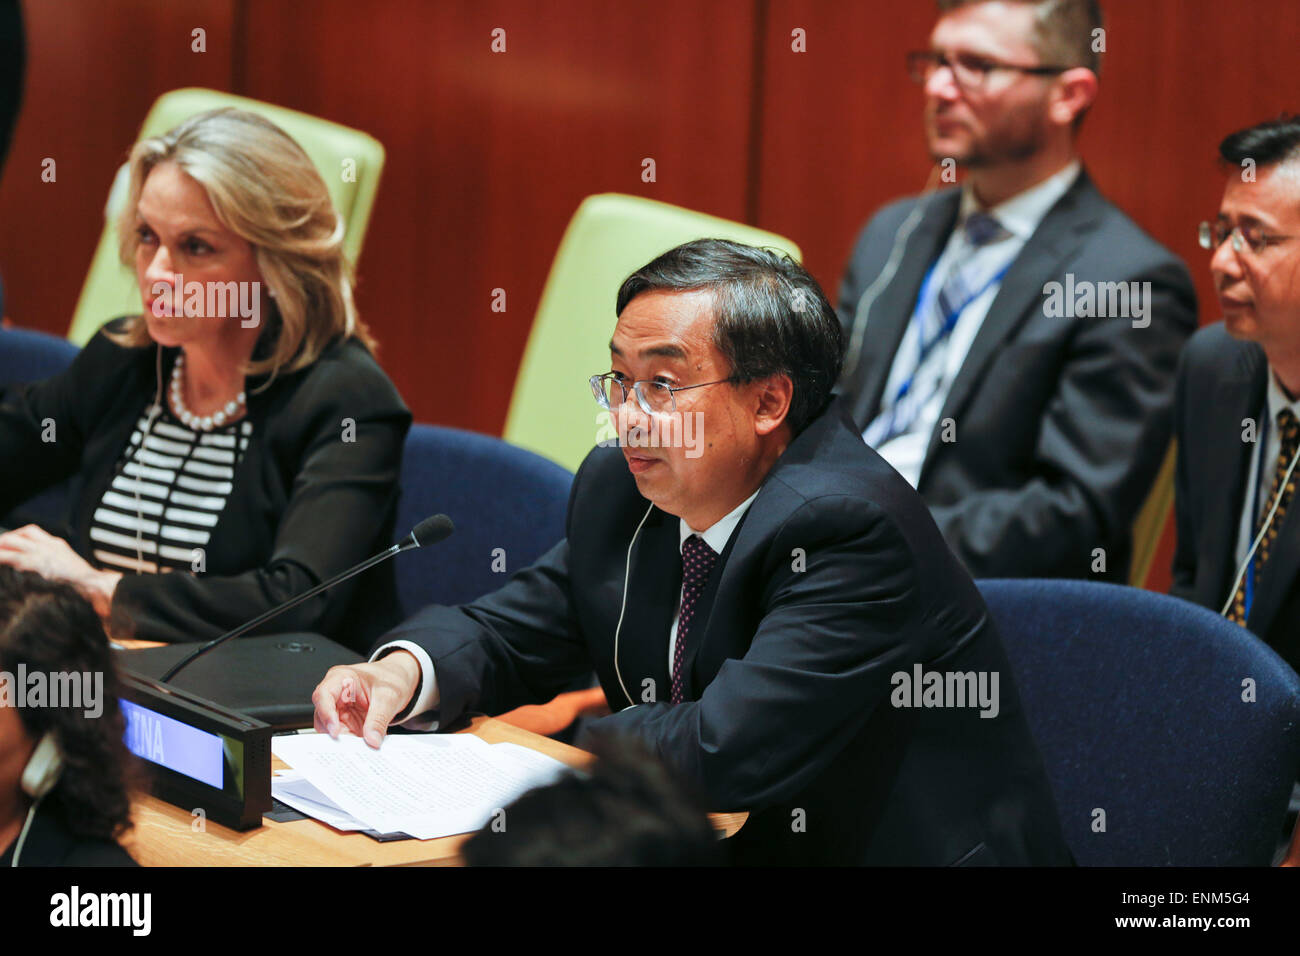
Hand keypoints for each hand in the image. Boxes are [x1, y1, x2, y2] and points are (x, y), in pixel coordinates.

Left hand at [0, 524, 120, 618]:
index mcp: (57, 544)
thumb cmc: (84, 582)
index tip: (10, 543)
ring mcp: (41, 552)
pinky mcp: (35, 563)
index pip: (32, 531)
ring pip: (12, 542)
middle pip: (20, 534)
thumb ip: (56, 564)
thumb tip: (45, 570)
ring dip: (0, 547)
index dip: (17, 535)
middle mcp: (48, 545)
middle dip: (6, 540)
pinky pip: (11, 556)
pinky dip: (1, 557)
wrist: (92, 585)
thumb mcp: (70, 566)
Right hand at [312, 651, 421, 748]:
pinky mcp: (345, 722)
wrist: (399, 680)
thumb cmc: (390, 679)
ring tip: (359, 746)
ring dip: (343, 740)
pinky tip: (362, 746)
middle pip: (322, 716)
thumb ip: (379, 718)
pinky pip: (342, 736)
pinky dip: (350, 743)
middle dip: (335, 733)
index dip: (326, 714)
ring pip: (329, 730)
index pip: (323, 695)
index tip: (335, 731)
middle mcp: (335, 694)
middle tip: (350, 746)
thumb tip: (372, 739)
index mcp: (341, 678)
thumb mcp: (388, 696)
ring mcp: (338, 709)